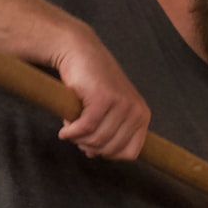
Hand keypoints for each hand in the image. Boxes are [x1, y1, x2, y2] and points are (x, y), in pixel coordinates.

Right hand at [55, 36, 150, 159]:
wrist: (80, 51)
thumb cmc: (93, 82)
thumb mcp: (110, 110)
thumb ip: (107, 133)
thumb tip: (93, 155)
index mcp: (142, 116)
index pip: (130, 153)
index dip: (108, 154)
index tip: (93, 145)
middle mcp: (136, 111)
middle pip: (111, 149)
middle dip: (90, 147)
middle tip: (77, 136)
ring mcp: (121, 104)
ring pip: (97, 141)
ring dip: (78, 139)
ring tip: (71, 127)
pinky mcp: (103, 99)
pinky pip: (84, 128)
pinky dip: (70, 131)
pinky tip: (64, 127)